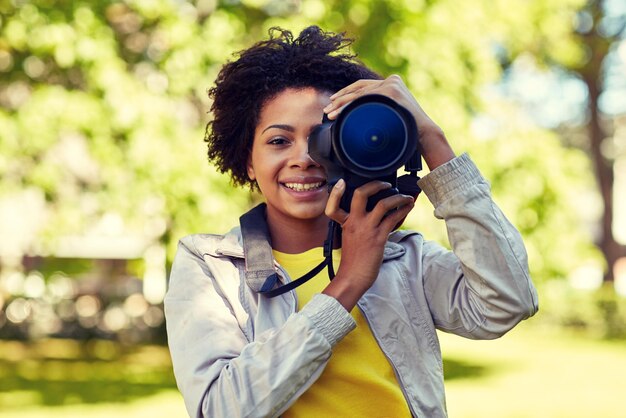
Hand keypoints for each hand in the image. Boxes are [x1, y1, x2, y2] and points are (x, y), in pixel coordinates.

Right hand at [322, 179, 414, 310]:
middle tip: (386, 184)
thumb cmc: (353, 261)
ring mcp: (367, 229)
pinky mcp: (379, 237)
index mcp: (344, 223)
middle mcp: (354, 223)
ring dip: (398, 197)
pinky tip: (408, 207)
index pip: (333, 205)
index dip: (335, 192)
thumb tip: (376, 216)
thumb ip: (357, 226)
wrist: (353, 277)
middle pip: (361, 194)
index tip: (341, 182)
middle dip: (376, 184)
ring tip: (406, 197)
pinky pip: (393, 218)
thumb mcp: (349, 239)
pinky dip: (403, 210)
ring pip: (383, 204)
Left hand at [323, 75, 455, 170]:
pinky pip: (365, 97)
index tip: (333, 101)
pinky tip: (342, 113)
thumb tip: (358, 117)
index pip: (363, 86)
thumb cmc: (405, 131)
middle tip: (327, 110)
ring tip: (331, 113)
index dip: (346, 93)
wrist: (423, 134)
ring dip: (342, 105)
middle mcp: (391, 81)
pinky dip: (351, 106)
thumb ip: (377, 111)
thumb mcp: (389, 116)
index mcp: (391, 85)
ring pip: (360, 93)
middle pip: (359, 89)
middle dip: (340, 100)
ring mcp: (392, 84)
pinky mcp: (391, 90)